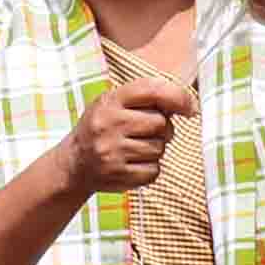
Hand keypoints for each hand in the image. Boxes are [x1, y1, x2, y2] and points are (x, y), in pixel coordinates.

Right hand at [66, 72, 196, 197]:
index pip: (152, 90)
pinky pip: (154, 170)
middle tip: (148, 132)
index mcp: (110, 101)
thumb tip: (188, 104)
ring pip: (159, 148)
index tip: (190, 108)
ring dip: (155, 149)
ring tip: (135, 148)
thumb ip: (145, 97)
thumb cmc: (104, 128)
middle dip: (163, 129)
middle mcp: (108, 124)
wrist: (74, 164)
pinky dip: (150, 168)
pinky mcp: (118, 174)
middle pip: (161, 123)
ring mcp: (112, 151)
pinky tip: (133, 164)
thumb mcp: (114, 104)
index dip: (178, 97)